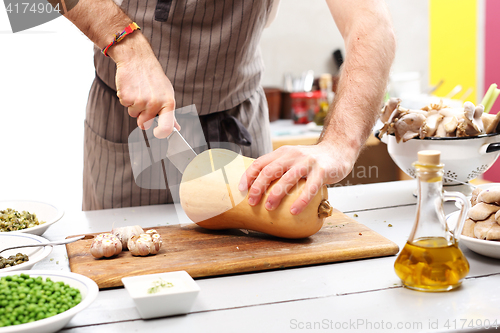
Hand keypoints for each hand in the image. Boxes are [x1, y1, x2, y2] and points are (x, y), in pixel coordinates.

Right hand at [111, 34, 179, 137]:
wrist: (137, 59)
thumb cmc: (154, 78)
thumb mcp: (167, 93)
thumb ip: (170, 113)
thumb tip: (176, 128)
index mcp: (168, 103)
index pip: (167, 128)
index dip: (161, 134)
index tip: (157, 132)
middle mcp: (155, 103)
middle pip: (144, 124)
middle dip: (142, 116)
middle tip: (145, 100)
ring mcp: (140, 101)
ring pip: (134, 115)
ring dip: (134, 106)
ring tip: (139, 91)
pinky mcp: (126, 97)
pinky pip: (125, 106)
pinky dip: (126, 99)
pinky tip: (132, 88)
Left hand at [238, 142, 356, 214]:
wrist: (338, 150)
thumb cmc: (311, 160)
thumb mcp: (292, 158)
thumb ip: (278, 168)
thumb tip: (258, 189)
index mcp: (282, 153)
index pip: (260, 162)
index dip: (248, 176)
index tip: (240, 190)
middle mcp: (293, 155)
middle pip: (270, 170)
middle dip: (258, 187)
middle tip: (252, 202)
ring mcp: (307, 162)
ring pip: (288, 178)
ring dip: (276, 194)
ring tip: (269, 208)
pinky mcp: (322, 171)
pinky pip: (310, 188)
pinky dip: (300, 201)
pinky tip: (293, 211)